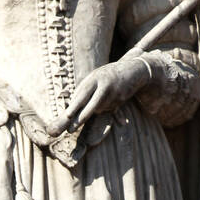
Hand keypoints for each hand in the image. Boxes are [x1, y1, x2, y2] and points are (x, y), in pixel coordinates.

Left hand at [46, 56, 161, 136]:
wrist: (132, 69)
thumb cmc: (107, 75)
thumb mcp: (94, 77)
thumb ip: (84, 89)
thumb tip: (71, 104)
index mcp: (94, 78)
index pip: (82, 94)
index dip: (74, 106)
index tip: (67, 116)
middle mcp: (104, 85)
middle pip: (92, 104)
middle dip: (82, 117)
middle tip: (71, 130)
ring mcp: (114, 92)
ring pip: (100, 109)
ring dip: (97, 109)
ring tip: (104, 97)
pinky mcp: (122, 99)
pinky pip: (111, 110)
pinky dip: (108, 108)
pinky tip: (115, 103)